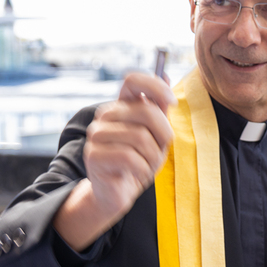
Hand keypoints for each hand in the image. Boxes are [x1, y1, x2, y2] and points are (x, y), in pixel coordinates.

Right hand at [54, 73, 174, 250]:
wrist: (117, 193)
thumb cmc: (138, 163)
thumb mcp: (155, 136)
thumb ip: (160, 109)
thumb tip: (166, 74)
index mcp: (121, 107)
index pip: (133, 80)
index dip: (156, 86)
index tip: (172, 102)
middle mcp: (106, 116)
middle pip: (146, 112)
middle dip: (164, 135)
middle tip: (161, 151)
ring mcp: (96, 134)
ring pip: (140, 137)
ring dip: (153, 157)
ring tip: (147, 166)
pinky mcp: (93, 155)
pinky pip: (130, 157)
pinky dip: (142, 169)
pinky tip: (137, 174)